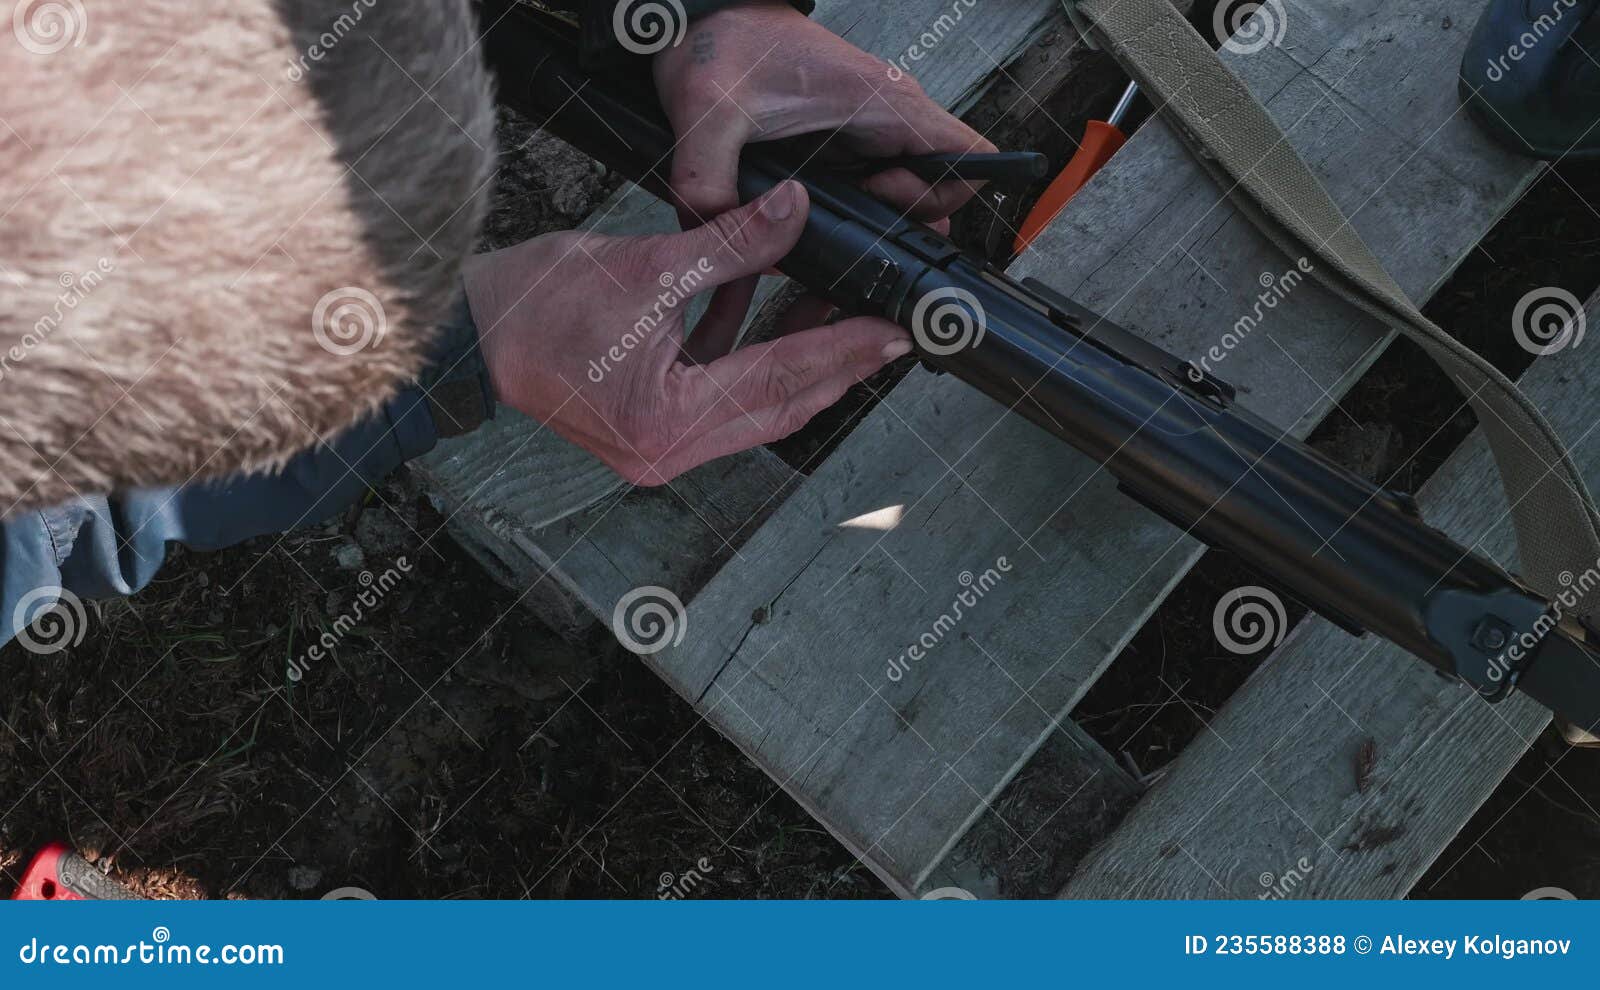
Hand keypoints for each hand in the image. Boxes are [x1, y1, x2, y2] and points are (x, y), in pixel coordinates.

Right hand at [462, 181, 911, 485]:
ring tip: (843, 316)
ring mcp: (658, 453)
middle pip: (779, 410)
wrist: (466, 336)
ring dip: (797, 363)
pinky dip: (747, 358)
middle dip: (836, 367)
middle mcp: (668, 453)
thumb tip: (793, 213)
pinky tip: (767, 309)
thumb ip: (729, 244)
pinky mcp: (649, 435)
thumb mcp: (644, 267)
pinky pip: (720, 399)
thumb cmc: (533, 309)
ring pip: (756, 409)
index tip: (893, 334)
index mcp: (667, 421)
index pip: (779, 382)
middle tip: (889, 335)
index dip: (842, 352)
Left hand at [652, 1, 994, 359]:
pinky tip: (805, 214)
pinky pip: (873, 187)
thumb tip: (719, 236)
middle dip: (900, 222)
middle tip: (840, 218)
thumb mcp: (707, 116)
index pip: (971, 157)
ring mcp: (868, 133)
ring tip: (818, 217)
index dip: (938, 197)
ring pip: (908, 194)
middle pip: (940, 191)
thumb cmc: (725, 43)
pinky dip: (851, 209)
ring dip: (873, 219)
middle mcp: (886, 119)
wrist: (708, 18)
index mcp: (883, 103)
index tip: (878, 199)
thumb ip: (709, 184)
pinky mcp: (844, 143)